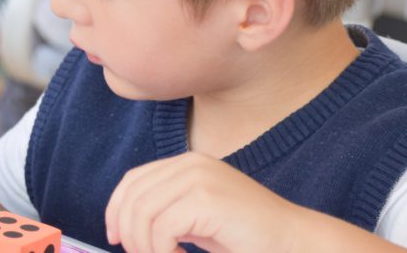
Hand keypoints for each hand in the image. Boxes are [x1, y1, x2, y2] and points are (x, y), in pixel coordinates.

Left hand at [104, 152, 301, 252]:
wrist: (290, 240)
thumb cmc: (246, 235)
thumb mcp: (196, 218)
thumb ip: (166, 211)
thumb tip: (123, 224)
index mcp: (187, 163)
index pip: (133, 180)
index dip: (116, 209)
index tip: (116, 238)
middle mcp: (191, 163)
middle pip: (133, 197)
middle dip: (129, 233)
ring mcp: (199, 178)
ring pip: (142, 214)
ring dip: (145, 246)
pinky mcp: (206, 198)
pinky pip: (161, 228)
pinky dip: (162, 250)